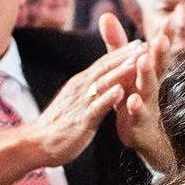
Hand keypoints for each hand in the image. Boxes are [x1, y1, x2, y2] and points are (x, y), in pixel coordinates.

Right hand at [0, 43, 145, 184]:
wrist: (39, 142)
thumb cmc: (61, 123)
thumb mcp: (78, 100)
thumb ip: (90, 88)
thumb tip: (102, 78)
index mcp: (82, 83)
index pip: (104, 63)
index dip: (122, 52)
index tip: (140, 42)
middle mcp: (81, 88)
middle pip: (105, 68)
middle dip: (125, 56)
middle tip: (145, 45)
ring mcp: (81, 103)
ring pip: (103, 84)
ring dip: (120, 72)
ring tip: (136, 62)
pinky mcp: (82, 120)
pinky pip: (97, 108)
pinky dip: (108, 98)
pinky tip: (121, 91)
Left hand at [101, 13, 175, 173]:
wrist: (149, 146)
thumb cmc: (137, 105)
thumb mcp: (126, 74)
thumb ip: (117, 46)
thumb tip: (106, 14)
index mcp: (150, 76)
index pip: (158, 52)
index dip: (165, 34)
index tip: (175, 14)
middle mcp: (153, 90)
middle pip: (159, 68)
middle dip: (161, 51)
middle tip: (161, 35)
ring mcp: (149, 109)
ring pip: (149, 90)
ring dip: (147, 75)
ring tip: (145, 59)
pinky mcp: (139, 128)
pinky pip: (138, 118)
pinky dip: (136, 109)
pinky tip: (133, 100)